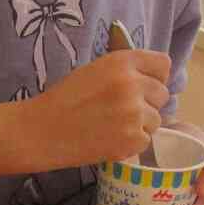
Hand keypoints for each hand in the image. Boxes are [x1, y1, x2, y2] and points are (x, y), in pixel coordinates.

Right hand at [30, 49, 170, 168]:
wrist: (41, 131)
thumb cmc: (63, 99)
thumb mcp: (93, 70)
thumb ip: (124, 70)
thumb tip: (151, 79)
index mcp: (122, 62)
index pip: (163, 64)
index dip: (155, 76)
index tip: (145, 85)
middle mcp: (132, 84)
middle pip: (162, 94)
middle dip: (147, 102)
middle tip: (122, 110)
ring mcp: (135, 113)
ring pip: (156, 119)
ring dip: (140, 124)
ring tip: (112, 126)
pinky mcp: (132, 140)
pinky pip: (146, 140)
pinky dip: (131, 143)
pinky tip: (109, 139)